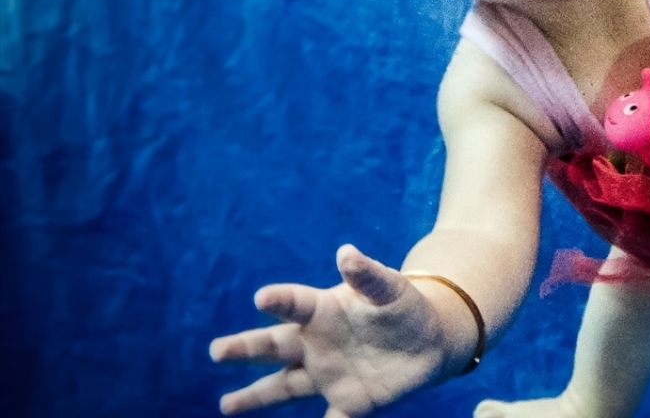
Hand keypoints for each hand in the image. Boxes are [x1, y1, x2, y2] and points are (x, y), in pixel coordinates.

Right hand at [210, 245, 455, 416]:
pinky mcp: (348, 403)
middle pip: (275, 346)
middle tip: (217, 350)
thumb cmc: (401, 307)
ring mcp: (327, 375)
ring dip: (256, 397)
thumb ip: (367, 275)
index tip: (263, 298)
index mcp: (323, 311)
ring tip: (226, 405)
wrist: (427, 341)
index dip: (280, 300)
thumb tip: (346, 253)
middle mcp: (316, 344)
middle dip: (245, 348)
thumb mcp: (389, 288)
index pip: (295, 304)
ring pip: (284, 387)